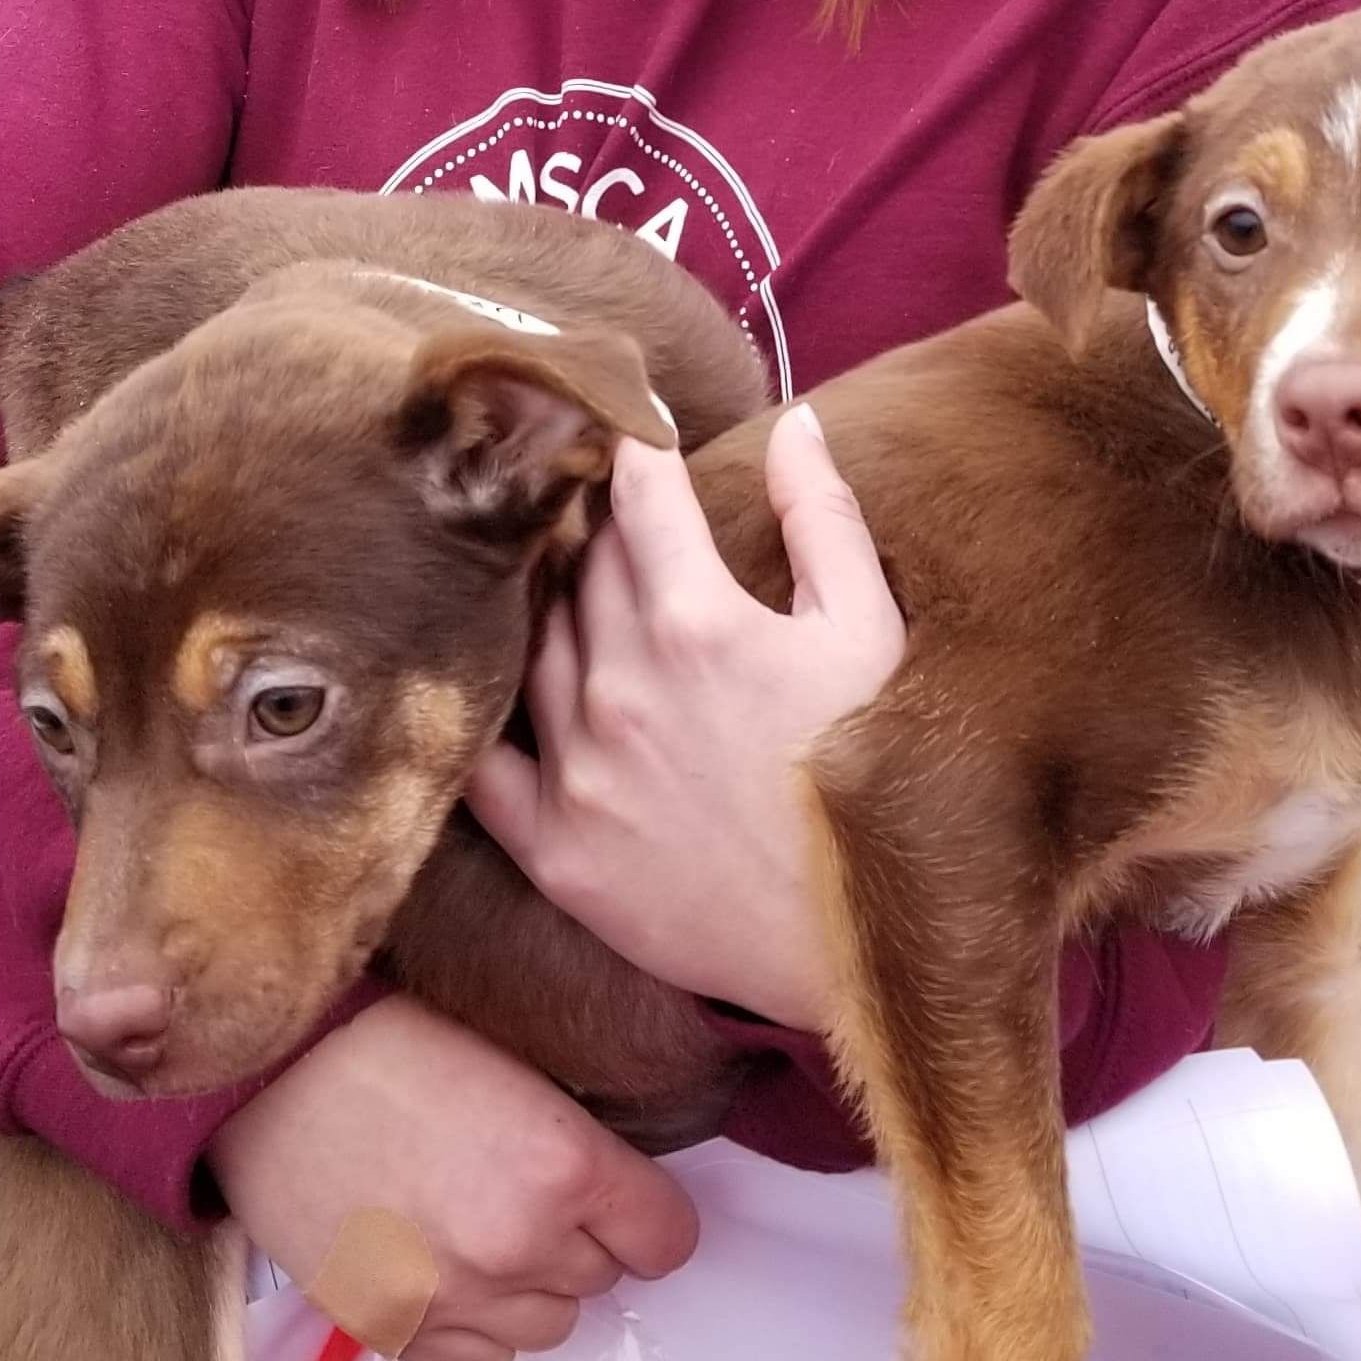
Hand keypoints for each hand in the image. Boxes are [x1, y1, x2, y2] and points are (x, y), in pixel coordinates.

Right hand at [205, 993, 695, 1360]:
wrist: (263, 1077)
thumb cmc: (386, 1042)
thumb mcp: (510, 1062)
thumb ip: (571, 1137)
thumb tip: (617, 1184)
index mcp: (563, 1164)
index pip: (667, 1236)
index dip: (647, 1214)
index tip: (622, 1199)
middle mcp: (520, 1245)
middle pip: (603, 1277)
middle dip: (578, 1239)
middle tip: (523, 1190)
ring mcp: (456, 1300)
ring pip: (546, 1326)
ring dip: (529, 1285)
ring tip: (477, 1227)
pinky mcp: (395, 1334)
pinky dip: (477, 1324)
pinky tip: (443, 1268)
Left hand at [466, 407, 901, 1029]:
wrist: (858, 944)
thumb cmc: (877, 778)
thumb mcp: (872, 632)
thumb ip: (825, 517)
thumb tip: (793, 424)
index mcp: (698, 622)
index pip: (639, 493)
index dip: (634, 441)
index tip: (631, 416)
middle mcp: (621, 685)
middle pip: (580, 561)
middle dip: (594, 516)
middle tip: (604, 494)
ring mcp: (578, 767)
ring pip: (534, 640)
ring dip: (546, 598)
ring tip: (563, 577)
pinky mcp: (553, 846)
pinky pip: (484, 758)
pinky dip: (489, 708)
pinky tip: (502, 681)